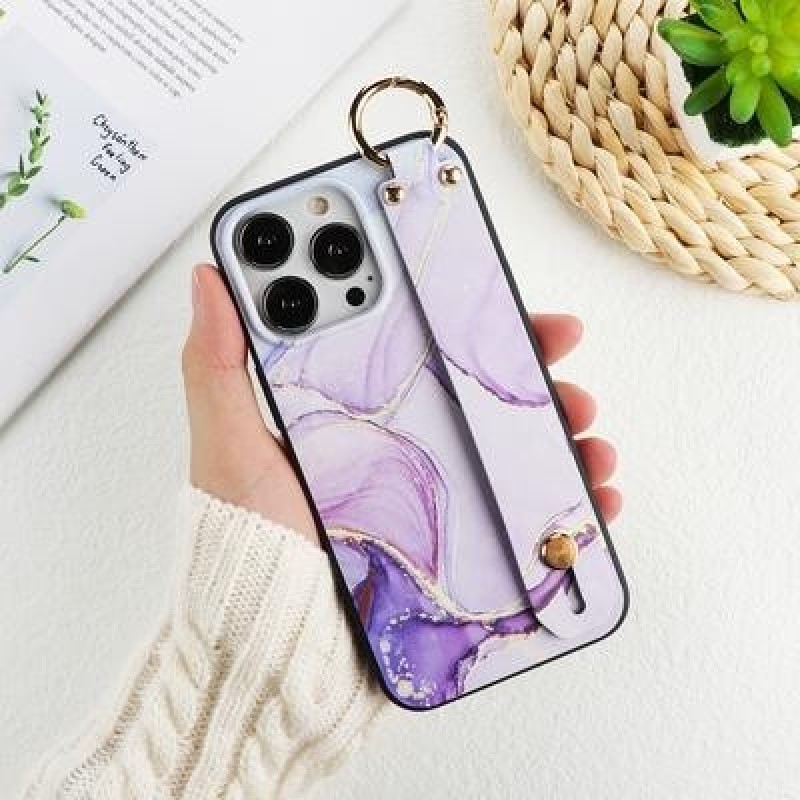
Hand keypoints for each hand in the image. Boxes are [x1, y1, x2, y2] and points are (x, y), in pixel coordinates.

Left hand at [183, 264, 621, 544]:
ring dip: (560, 431)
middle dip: (529, 367)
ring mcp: (436, 500)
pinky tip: (593, 498)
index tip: (498, 291)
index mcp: (357, 414)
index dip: (462, 315)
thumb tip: (208, 273)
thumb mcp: (230, 447)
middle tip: (558, 350)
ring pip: (513, 450)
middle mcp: (403, 449)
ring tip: (586, 431)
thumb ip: (217, 365)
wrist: (276, 647)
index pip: (418, 347)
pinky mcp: (459, 550)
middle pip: (480, 394)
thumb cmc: (248, 545)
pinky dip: (567, 508)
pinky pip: (525, 520)